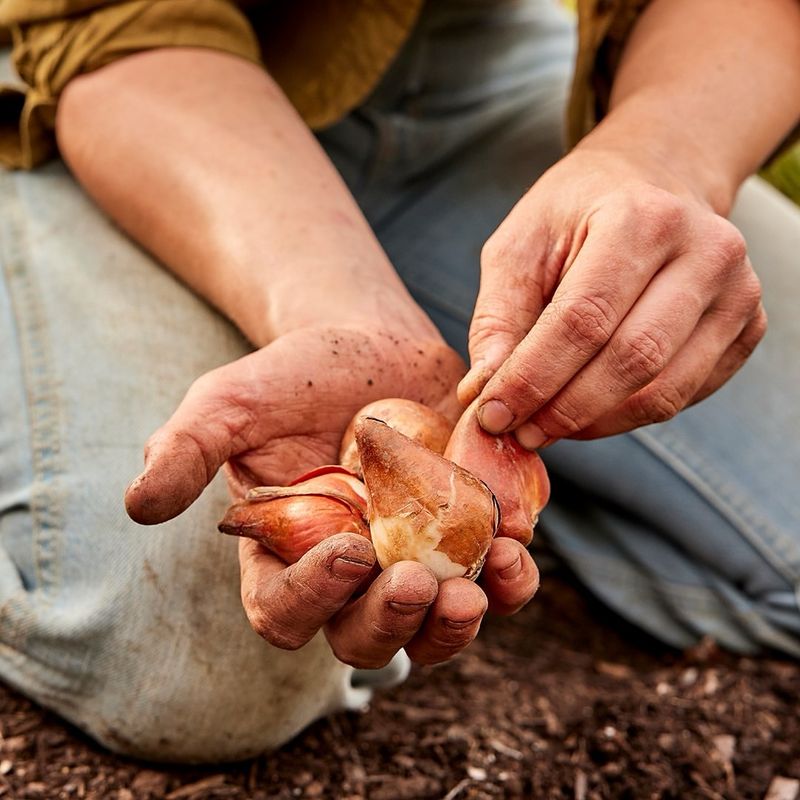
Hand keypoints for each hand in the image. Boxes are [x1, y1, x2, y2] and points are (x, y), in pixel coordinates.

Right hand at [125, 325, 538, 665]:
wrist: (370, 342)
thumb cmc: (294, 374)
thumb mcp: (231, 400)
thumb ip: (185, 447)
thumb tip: (137, 504)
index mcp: (284, 556)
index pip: (285, 610)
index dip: (312, 597)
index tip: (346, 548)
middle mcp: (350, 576)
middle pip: (364, 639)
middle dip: (389, 624)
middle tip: (415, 586)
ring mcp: (413, 562)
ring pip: (432, 630)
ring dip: (455, 626)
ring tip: (477, 592)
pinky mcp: (466, 539)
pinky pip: (493, 582)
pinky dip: (510, 580)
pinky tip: (518, 550)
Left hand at [458, 145, 765, 445]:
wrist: (653, 183)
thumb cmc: (576, 216)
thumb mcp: (520, 246)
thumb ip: (498, 319)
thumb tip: (482, 394)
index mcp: (641, 217)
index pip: (584, 320)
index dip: (533, 378)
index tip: (492, 415)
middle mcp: (705, 251)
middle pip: (630, 360)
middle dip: (563, 410)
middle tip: (518, 434)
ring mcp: (738, 292)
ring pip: (663, 391)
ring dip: (594, 424)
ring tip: (545, 427)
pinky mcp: (747, 327)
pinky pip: (684, 396)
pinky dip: (627, 417)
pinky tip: (586, 411)